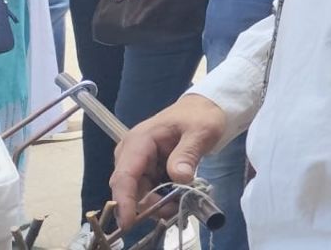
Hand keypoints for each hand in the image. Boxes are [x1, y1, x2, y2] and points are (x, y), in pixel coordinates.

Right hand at [110, 94, 227, 231]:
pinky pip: (150, 190)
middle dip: (150, 205)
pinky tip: (178, 197)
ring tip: (182, 202)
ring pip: (140, 193)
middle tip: (175, 209)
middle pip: (131, 189)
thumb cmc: (201, 115)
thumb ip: (188, 153)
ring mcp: (139, 163)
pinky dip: (162, 198)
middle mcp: (132, 154)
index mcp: (139, 141)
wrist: (206, 108)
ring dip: (158, 203)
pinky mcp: (148, 170)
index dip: (124, 201)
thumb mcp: (201, 131)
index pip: (124, 175)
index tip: (128, 222)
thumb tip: (179, 178)